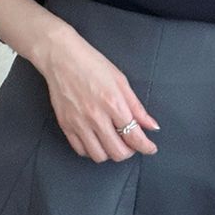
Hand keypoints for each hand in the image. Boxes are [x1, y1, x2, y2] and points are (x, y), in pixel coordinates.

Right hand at [37, 29, 160, 162]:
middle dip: (129, 152)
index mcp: (113, 104)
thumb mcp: (121, 82)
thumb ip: (137, 107)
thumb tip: (151, 126)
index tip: (150, 148)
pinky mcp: (65, 125)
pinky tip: (97, 140)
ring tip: (114, 142)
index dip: (146, 147)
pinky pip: (81, 150)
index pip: (134, 136)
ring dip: (110, 153)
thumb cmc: (93, 65)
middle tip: (131, 144)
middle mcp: (96, 117)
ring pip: (99, 156)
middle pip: (117, 152)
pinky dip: (92, 150)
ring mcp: (79, 123)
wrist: (62, 58)